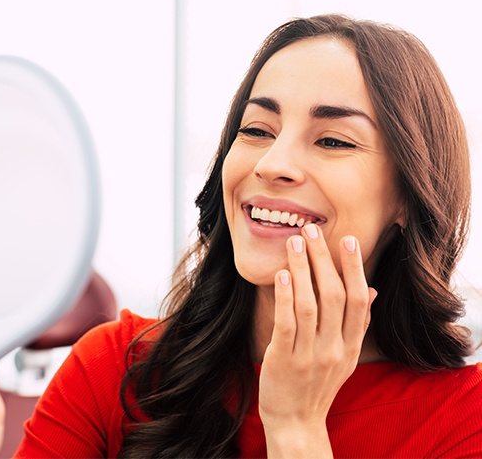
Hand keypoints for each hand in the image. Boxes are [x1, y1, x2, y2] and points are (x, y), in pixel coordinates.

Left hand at [258, 224, 375, 457]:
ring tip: (294, 243)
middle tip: (312, 230)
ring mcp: (309, 356)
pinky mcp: (283, 360)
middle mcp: (334, 349)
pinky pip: (287, 324)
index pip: (357, 300)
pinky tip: (282, 274)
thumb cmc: (318, 383)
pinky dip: (285, 297)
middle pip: (334, 296)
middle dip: (323, 260)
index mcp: (350, 346)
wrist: (296, 421)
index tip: (347, 240)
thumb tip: (370, 290)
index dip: (353, 268)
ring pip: (310, 305)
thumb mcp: (345, 357)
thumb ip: (357, 324)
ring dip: (302, 270)